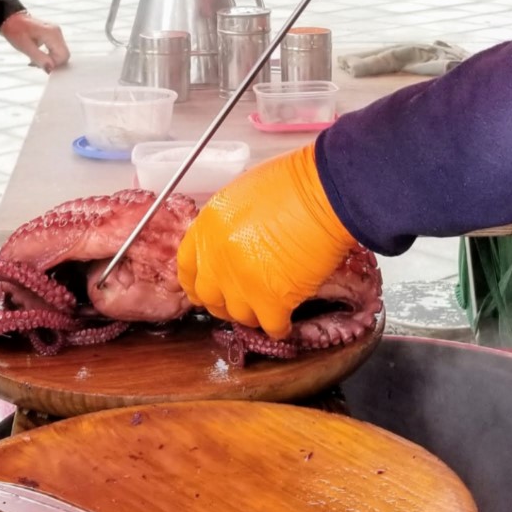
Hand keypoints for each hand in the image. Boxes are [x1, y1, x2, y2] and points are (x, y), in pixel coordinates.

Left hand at [1, 10, 69, 71]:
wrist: (11, 20)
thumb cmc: (15, 30)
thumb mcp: (25, 47)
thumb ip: (39, 58)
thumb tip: (50, 69)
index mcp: (52, 33)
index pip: (63, 56)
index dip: (54, 64)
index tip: (40, 65)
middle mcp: (56, 32)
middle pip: (64, 55)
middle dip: (52, 63)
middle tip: (36, 63)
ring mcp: (56, 33)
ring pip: (60, 53)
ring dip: (49, 60)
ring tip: (34, 59)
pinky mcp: (53, 35)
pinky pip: (56, 50)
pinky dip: (48, 55)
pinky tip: (38, 55)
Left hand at [177, 144, 355, 338]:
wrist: (324, 195)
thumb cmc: (293, 184)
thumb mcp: (241, 195)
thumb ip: (227, 226)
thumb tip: (231, 243)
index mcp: (208, 228)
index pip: (187, 267)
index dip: (198, 281)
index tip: (206, 287)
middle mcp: (217, 259)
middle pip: (210, 297)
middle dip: (224, 302)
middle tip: (241, 298)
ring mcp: (242, 283)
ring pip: (239, 316)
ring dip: (253, 313)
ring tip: (267, 307)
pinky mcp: (272, 301)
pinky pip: (271, 327)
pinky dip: (280, 326)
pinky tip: (287, 320)